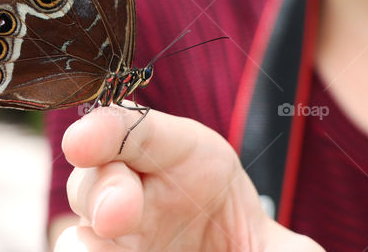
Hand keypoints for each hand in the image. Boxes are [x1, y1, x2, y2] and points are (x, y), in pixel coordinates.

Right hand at [56, 106, 324, 250]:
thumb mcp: (289, 251)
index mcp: (184, 160)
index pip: (138, 129)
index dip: (108, 128)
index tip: (83, 141)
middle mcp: (138, 191)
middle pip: (95, 176)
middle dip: (100, 190)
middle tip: (117, 215)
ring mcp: (115, 235)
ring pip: (78, 227)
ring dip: (84, 241)